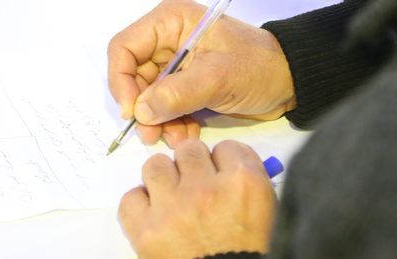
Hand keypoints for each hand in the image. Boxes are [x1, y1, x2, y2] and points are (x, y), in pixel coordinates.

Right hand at [107, 0, 295, 146]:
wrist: (291, 81)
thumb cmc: (258, 67)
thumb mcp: (218, 78)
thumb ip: (176, 94)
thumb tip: (140, 112)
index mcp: (170, 21)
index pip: (124, 47)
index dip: (121, 80)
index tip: (132, 112)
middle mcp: (165, 38)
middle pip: (132, 75)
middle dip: (142, 107)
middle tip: (152, 134)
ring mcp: (173, 62)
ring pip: (146, 95)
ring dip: (157, 120)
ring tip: (177, 138)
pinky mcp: (183, 83)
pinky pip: (163, 105)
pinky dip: (171, 122)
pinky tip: (186, 134)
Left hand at [118, 139, 276, 257]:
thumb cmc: (247, 254)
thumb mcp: (265, 215)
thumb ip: (245, 183)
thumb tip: (222, 164)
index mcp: (244, 184)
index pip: (227, 147)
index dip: (223, 163)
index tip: (221, 175)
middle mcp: (206, 189)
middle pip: (188, 150)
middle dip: (192, 167)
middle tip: (195, 188)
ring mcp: (172, 207)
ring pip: (155, 165)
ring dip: (163, 180)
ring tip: (172, 201)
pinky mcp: (145, 228)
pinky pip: (131, 197)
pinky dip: (140, 206)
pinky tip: (154, 218)